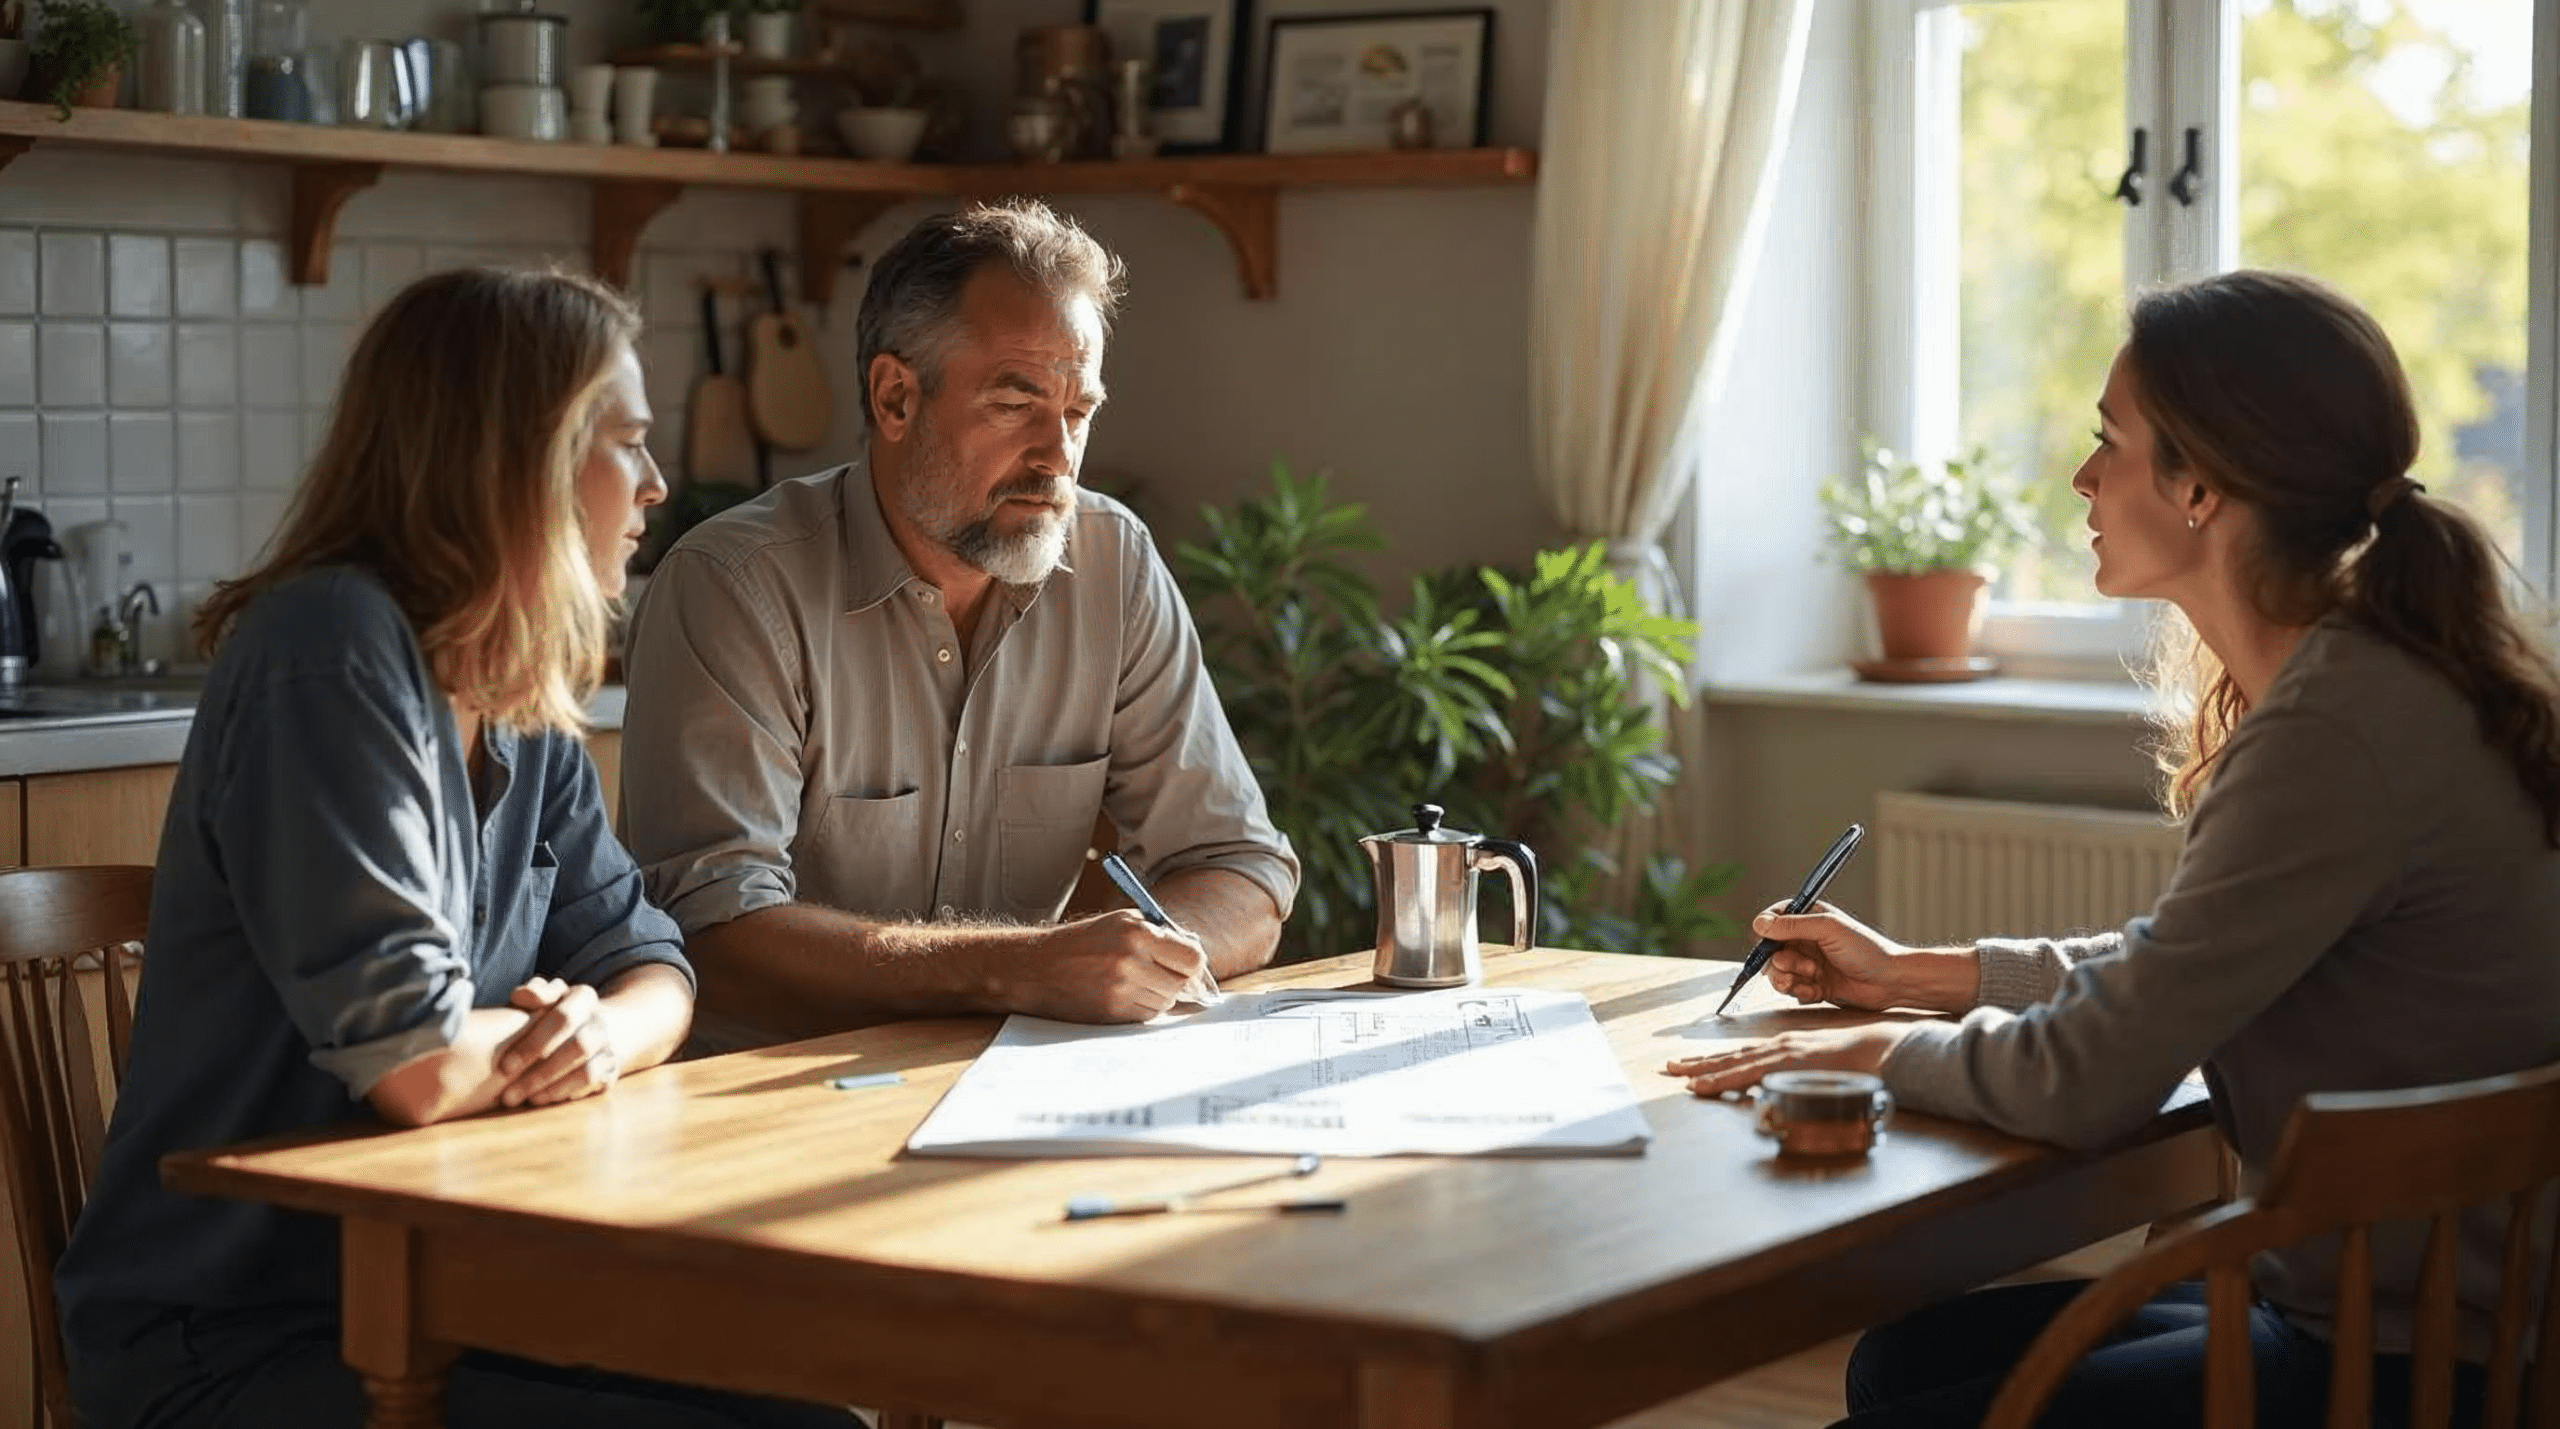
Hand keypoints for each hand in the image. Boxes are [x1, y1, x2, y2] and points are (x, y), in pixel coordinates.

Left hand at [495, 976, 620, 1107]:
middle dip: (540, 1074)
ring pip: (587, 1071)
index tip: (505, 1067)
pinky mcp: (613, 1070)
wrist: (602, 1024)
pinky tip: (544, 1100)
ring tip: (525, 1101)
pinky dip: (569, 1094)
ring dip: (553, 1089)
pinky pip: (594, 1085)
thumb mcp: (547, 996)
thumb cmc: (558, 1012)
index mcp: (583, 997)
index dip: (534, 1044)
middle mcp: (601, 1021)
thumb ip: (533, 993)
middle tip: (509, 1096)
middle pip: (577, 1048)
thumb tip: (522, 997)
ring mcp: (610, 1047)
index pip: (562, 1019)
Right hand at [1010, 910, 1207, 1023]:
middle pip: (1183, 983)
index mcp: (1137, 931)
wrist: (1036, 967)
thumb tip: (1197, 957)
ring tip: (1131, 981)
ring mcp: (1121, 988)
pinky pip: (1147, 1015)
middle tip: (1159, 975)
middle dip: (1176, 981)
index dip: (1193, 964)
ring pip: (1166, 1001)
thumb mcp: (1120, 923)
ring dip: (1157, 995)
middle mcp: (1132, 959)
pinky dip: (1141, 1007)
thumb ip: (1161, 934)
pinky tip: (1120, 994)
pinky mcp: (1112, 1011)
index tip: (1186, 966)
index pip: (1193, 957)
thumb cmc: (1082, 941)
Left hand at [1662, 1023, 1912, 1097]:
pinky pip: (1749, 1073)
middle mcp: (1778, 1047)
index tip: (1690, 1067)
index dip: (1715, 1062)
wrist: (1880, 1048)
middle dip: (1698, 1063)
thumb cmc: (1856, 1061)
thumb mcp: (1821, 1068)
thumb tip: (1788, 1092)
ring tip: (1679, 1078)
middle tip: (1669, 1068)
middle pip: (1730, 1057)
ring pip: (1734, 1064)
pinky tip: (1704, 1085)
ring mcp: (1782, 1053)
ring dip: (1703, 1072)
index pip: (1742, 1056)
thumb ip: (1803, 1076)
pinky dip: (1723, 1079)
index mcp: (1784, 1049)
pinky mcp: (1789, 1062)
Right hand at [1751, 901, 1912, 1011]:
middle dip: (1782, 961)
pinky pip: (1793, 990)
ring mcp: (1809, 964)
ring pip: (1778, 972)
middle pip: (1771, 950)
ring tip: (1811, 978)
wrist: (1890, 982)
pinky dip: (1801, 992)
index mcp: (1809, 919)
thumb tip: (1758, 923)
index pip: (1774, 919)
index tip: (1766, 942)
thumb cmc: (1865, 950)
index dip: (1766, 931)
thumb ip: (1792, 926)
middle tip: (1801, 966)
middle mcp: (1806, 940)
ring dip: (1790, 978)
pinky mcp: (1813, 985)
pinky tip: (1818, 992)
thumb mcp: (1827, 930)